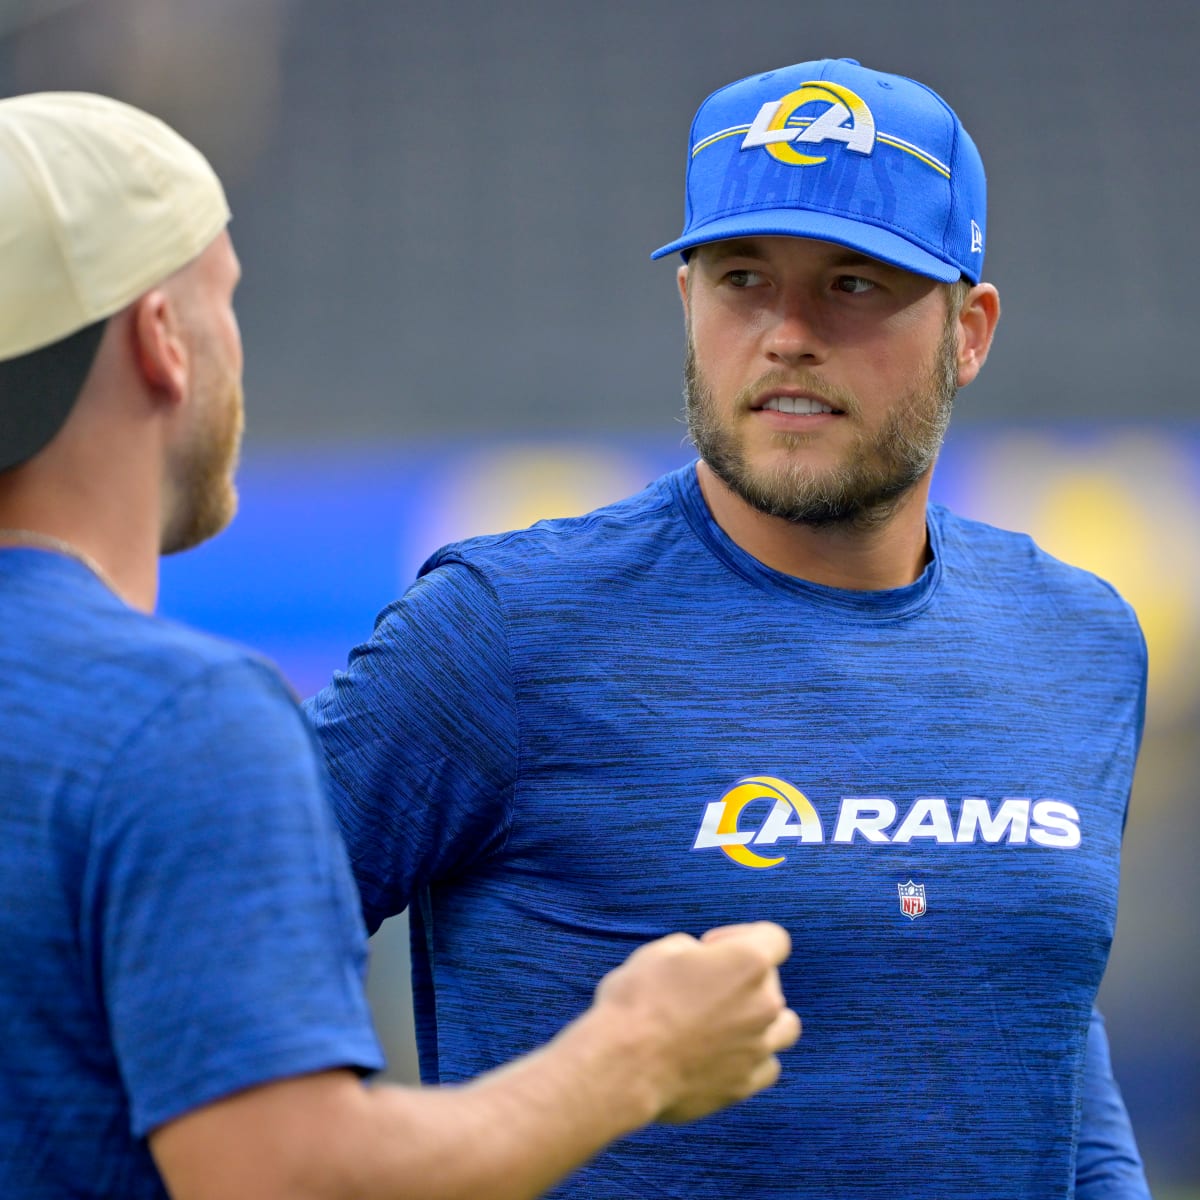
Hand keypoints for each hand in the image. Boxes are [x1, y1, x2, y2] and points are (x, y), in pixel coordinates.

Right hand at [592, 921, 800, 1123]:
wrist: (624, 1066)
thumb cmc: (638, 999)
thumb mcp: (661, 951)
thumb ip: (696, 952)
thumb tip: (703, 965)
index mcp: (748, 962)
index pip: (774, 938)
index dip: (742, 936)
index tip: (711, 948)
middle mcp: (765, 1004)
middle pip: (772, 982)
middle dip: (742, 979)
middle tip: (701, 988)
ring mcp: (759, 1048)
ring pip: (784, 1027)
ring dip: (761, 1019)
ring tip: (725, 1022)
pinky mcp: (745, 1084)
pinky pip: (767, 1065)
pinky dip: (751, 1057)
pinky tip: (721, 1054)